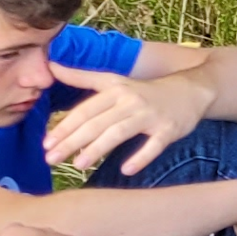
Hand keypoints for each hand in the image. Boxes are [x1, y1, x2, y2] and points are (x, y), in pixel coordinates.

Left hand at [43, 63, 212, 178]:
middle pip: (97, 123)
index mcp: (115, 89)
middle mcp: (130, 100)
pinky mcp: (168, 130)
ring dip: (97, 149)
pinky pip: (153, 146)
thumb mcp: (115, 80)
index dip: (64, 126)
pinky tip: (126, 170)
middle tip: (51, 159)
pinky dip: (141, 157)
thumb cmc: (146, 91)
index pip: (84, 110)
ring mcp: (150, 115)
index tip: (46, 143)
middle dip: (72, 141)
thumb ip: (82, 76)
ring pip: (119, 133)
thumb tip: (51, 65)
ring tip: (77, 165)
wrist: (190, 90)